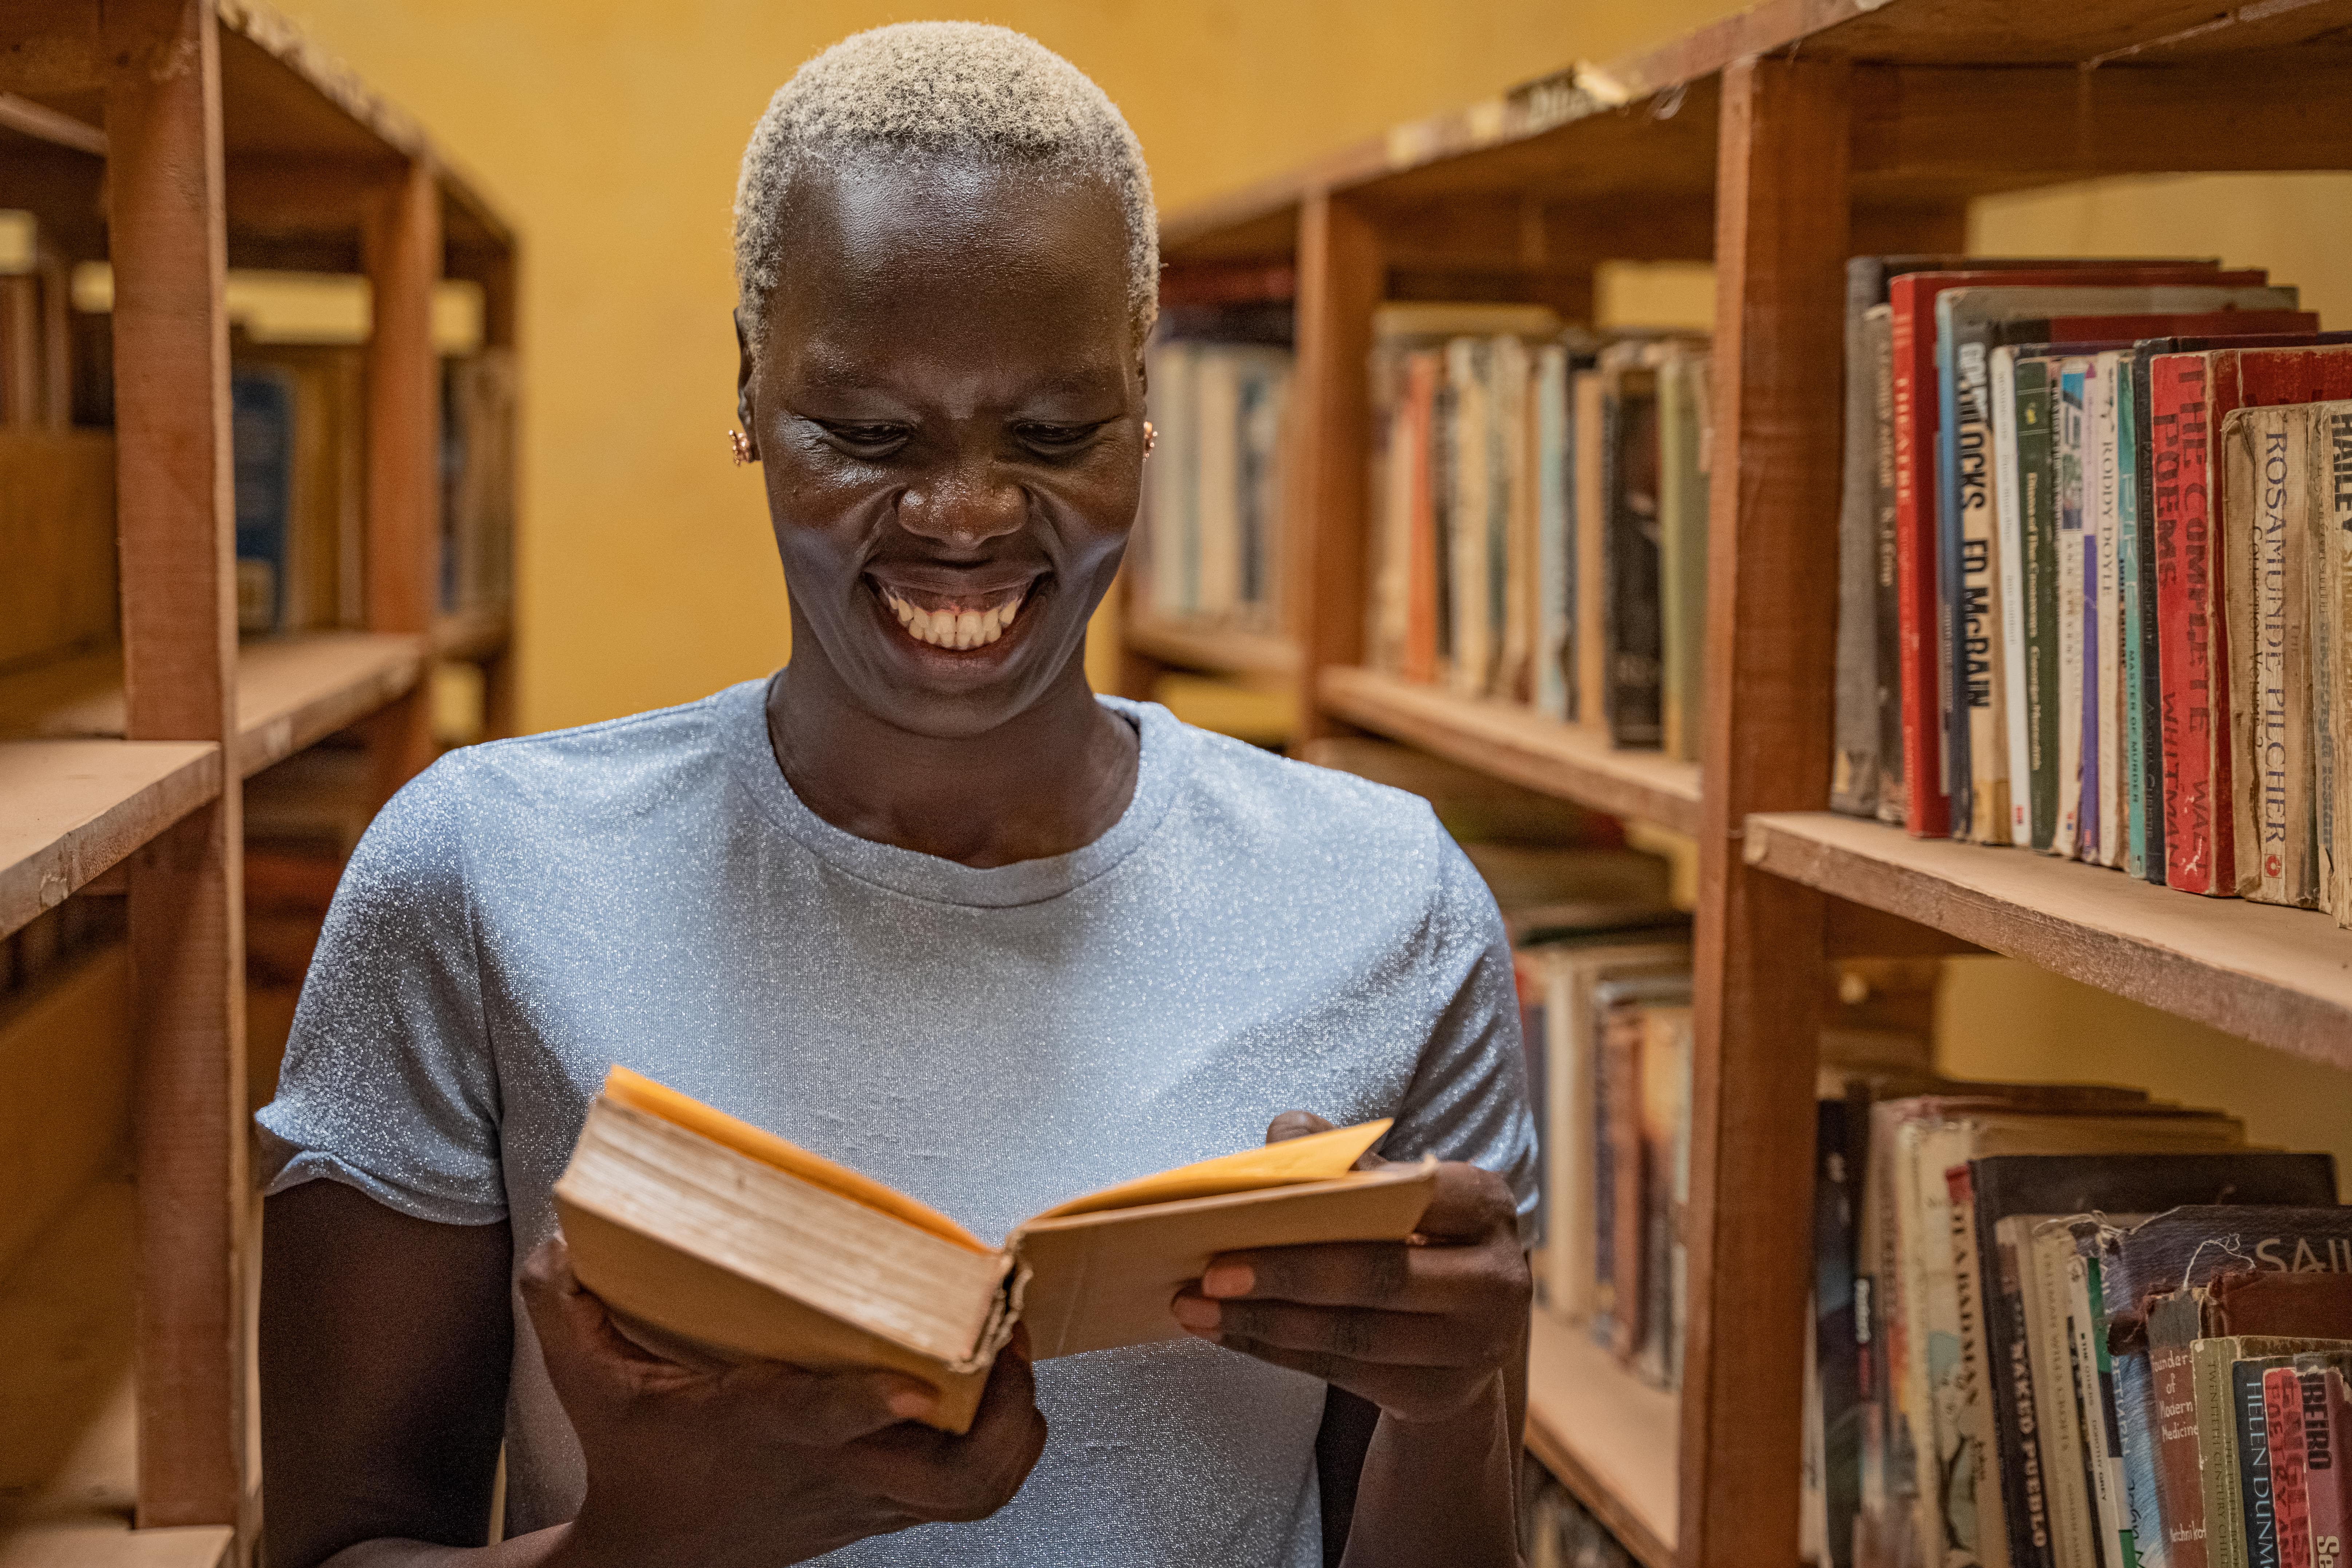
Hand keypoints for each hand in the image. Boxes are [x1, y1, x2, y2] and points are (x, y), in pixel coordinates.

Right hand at [521, 1237, 1047, 1567]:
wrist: (649, 1565)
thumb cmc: (631, 1461)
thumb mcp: (588, 1384)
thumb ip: (566, 1304)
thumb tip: (559, 1233)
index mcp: (758, 1432)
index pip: (817, 1423)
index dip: (864, 1403)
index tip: (909, 1379)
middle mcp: (829, 1472)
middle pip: (952, 1479)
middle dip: (1001, 1410)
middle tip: (1008, 1340)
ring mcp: (866, 1498)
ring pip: (976, 1493)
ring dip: (1015, 1426)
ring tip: (1016, 1357)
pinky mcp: (883, 1510)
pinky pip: (971, 1492)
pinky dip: (1001, 1441)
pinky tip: (997, 1387)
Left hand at [1169, 1112, 1528, 1424]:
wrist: (1458, 1329)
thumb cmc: (1408, 1236)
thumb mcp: (1392, 1189)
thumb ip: (1342, 1156)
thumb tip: (1285, 1136)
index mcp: (1486, 1205)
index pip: (1412, 1196)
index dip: (1331, 1205)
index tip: (1252, 1207)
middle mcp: (1495, 1280)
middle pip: (1380, 1276)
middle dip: (1286, 1274)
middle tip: (1209, 1272)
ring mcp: (1473, 1347)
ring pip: (1354, 1334)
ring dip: (1264, 1322)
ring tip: (1194, 1306)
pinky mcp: (1438, 1394)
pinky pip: (1342, 1372)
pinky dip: (1276, 1351)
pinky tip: (1226, 1333)